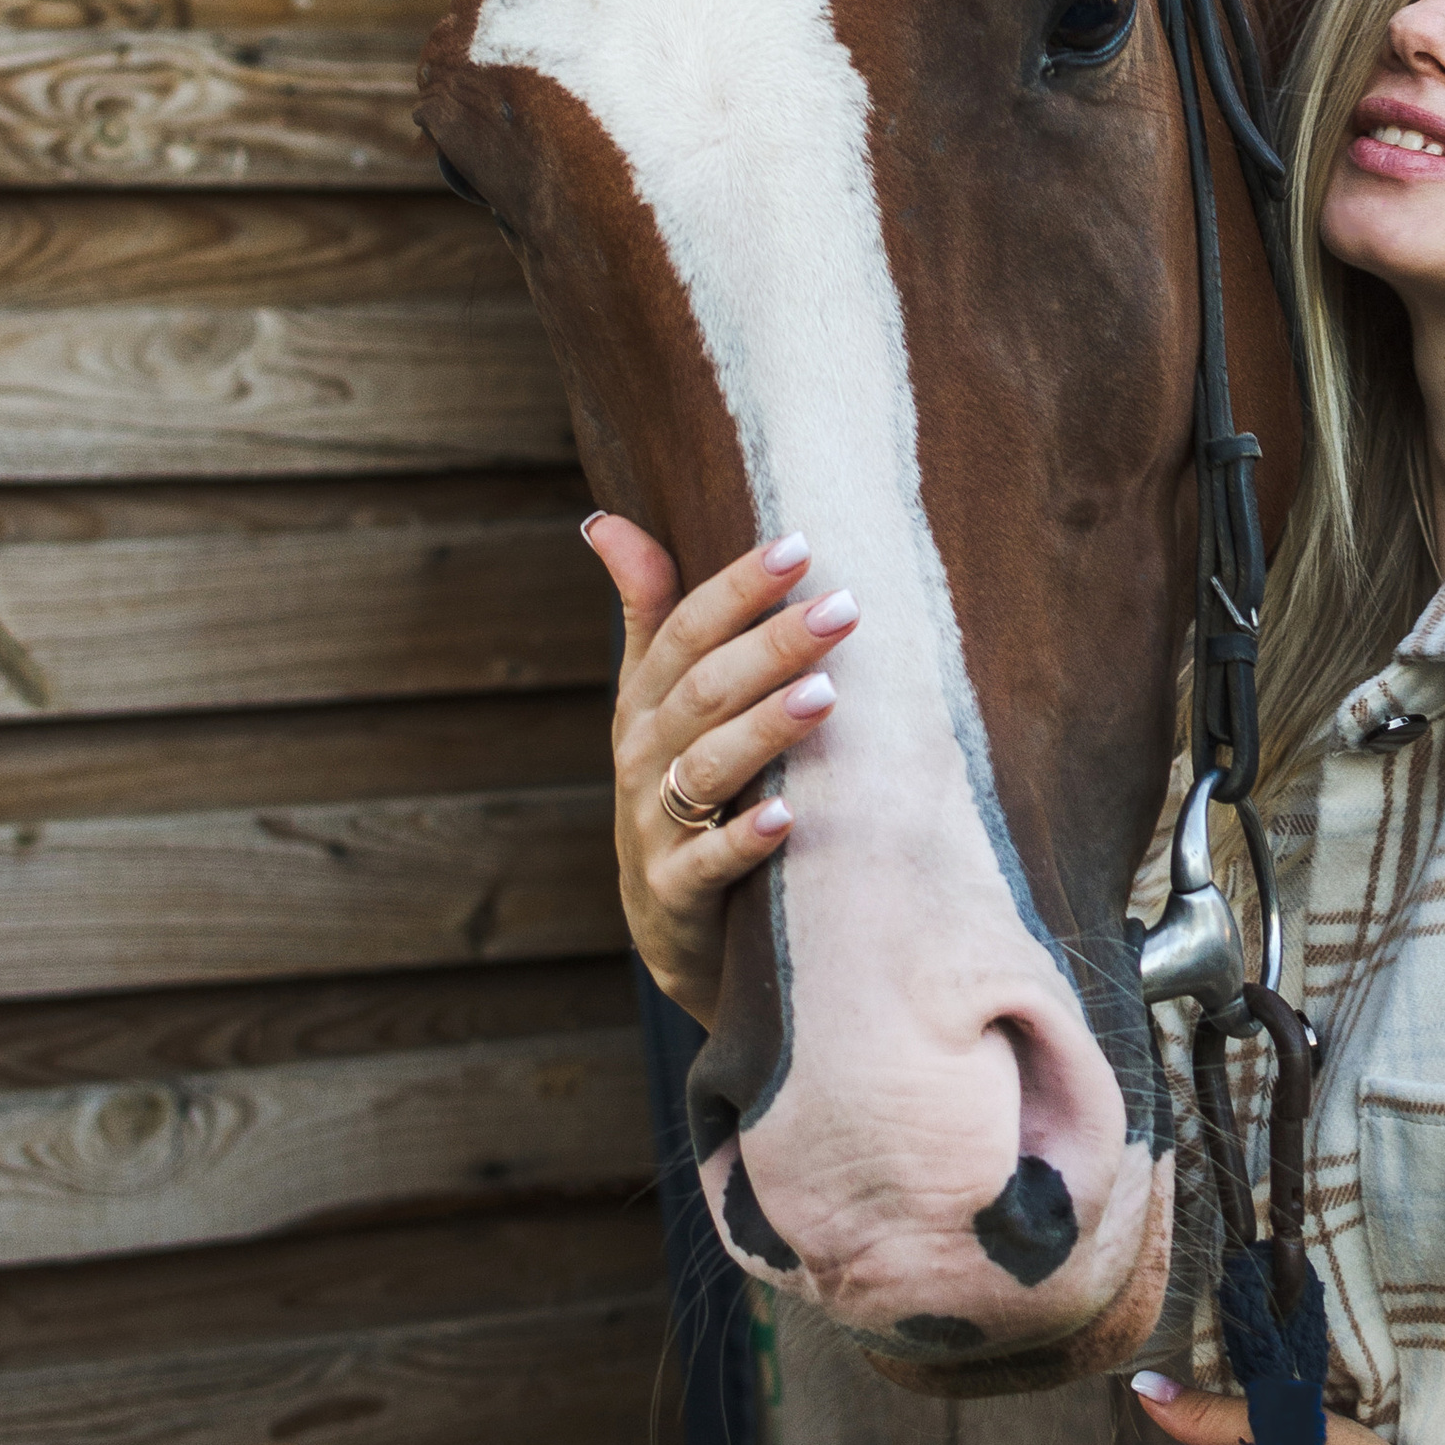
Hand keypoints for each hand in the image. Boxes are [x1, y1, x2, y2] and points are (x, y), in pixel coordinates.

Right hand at [585, 515, 859, 1023]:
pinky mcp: (675, 893)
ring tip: (825, 697)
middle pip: (704, 690)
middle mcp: (642, 755)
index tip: (801, 545)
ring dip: (765, 731)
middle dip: (772, 646)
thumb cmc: (675, 785)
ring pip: (707, 768)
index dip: (738, 588)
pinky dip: (745, 839)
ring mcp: (654, 826)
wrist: (669, 924)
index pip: (686, 630)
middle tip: (842, 608)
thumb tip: (602, 520)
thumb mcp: (653, 701)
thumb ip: (648, 611)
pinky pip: (708, 863)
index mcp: (644, 701)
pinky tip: (788, 816)